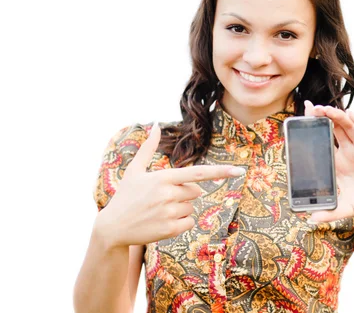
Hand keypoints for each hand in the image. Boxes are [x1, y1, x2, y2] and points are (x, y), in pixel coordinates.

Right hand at [94, 123, 244, 247]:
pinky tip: (162, 222)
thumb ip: (148, 148)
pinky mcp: (170, 230)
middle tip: (161, 199)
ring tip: (158, 211)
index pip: (198, 173)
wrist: (112, 228)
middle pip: (196, 192)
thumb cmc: (126, 196)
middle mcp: (168, 194)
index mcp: (163, 177)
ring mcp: (169, 213)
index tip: (238, 171)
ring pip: (191, 207)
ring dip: (180, 209)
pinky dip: (180, 223)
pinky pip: (189, 222)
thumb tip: (156, 125)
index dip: (220, 171)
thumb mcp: (135, 171)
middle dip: (184, 194)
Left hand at [304, 101, 353, 222]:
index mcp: (337, 163)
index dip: (313, 130)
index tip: (300, 119)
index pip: (322, 141)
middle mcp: (349, 152)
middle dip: (323, 117)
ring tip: (326, 110)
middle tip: (311, 108)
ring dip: (338, 116)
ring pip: (348, 127)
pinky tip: (353, 115)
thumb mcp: (347, 208)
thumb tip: (310, 218)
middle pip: (333, 129)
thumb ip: (330, 212)